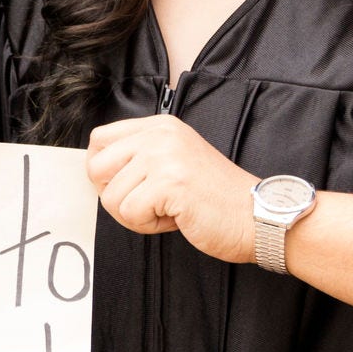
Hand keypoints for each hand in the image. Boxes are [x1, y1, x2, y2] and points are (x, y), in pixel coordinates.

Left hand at [86, 115, 257, 263]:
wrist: (257, 216)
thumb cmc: (215, 197)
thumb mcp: (175, 160)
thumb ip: (140, 156)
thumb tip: (96, 170)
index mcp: (159, 125)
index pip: (99, 139)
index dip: (104, 171)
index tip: (127, 186)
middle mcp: (159, 134)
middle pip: (96, 168)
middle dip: (115, 196)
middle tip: (148, 205)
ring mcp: (164, 156)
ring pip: (110, 197)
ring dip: (136, 216)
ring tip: (169, 210)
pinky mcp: (169, 183)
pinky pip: (130, 213)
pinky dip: (149, 226)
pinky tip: (175, 218)